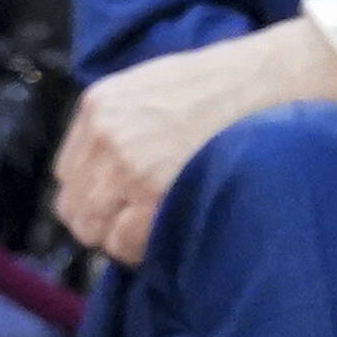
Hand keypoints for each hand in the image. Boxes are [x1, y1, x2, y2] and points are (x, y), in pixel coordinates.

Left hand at [52, 16, 336, 266]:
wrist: (268, 86)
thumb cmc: (221, 89)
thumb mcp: (150, 90)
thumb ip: (121, 126)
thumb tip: (107, 173)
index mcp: (98, 107)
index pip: (68, 173)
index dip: (94, 194)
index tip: (118, 205)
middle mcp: (104, 136)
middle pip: (75, 207)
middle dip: (102, 221)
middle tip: (137, 226)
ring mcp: (126, 167)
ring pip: (96, 231)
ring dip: (121, 238)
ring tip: (157, 231)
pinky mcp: (154, 196)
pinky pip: (125, 245)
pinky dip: (142, 250)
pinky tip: (170, 235)